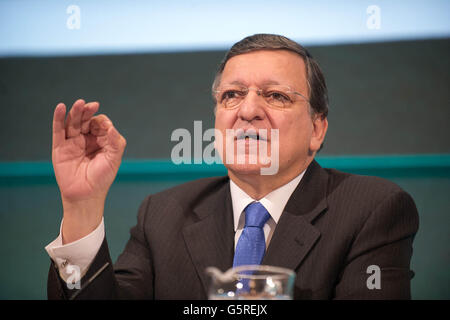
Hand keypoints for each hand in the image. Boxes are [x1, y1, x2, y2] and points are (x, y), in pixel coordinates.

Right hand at [52, 99, 125, 242]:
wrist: (86, 195)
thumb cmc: (102, 178)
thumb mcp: (114, 159)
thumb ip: (115, 142)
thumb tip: (111, 127)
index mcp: (100, 140)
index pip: (100, 124)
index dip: (102, 122)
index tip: (106, 129)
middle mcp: (86, 139)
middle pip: (85, 120)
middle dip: (88, 112)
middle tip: (91, 105)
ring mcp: (72, 142)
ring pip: (72, 123)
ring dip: (75, 112)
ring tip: (79, 103)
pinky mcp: (60, 147)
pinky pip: (58, 130)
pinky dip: (58, 118)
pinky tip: (61, 107)